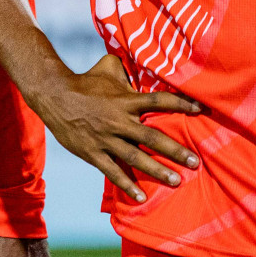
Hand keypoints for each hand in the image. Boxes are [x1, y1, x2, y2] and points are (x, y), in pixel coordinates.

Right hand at [30, 53, 199, 201]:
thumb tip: (144, 59)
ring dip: (157, 171)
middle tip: (195, 162)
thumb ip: (129, 68)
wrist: (55, 97)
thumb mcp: (108, 67)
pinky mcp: (93, 153)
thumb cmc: (86, 81)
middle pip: (152, 137)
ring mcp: (106, 139)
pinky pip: (113, 171)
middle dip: (175, 151)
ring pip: (136, 158)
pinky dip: (126, 185)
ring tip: (176, 180)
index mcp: (126, 100)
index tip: (200, 109)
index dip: (180, 103)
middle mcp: (119, 121)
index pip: (158, 100)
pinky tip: (140, 197)